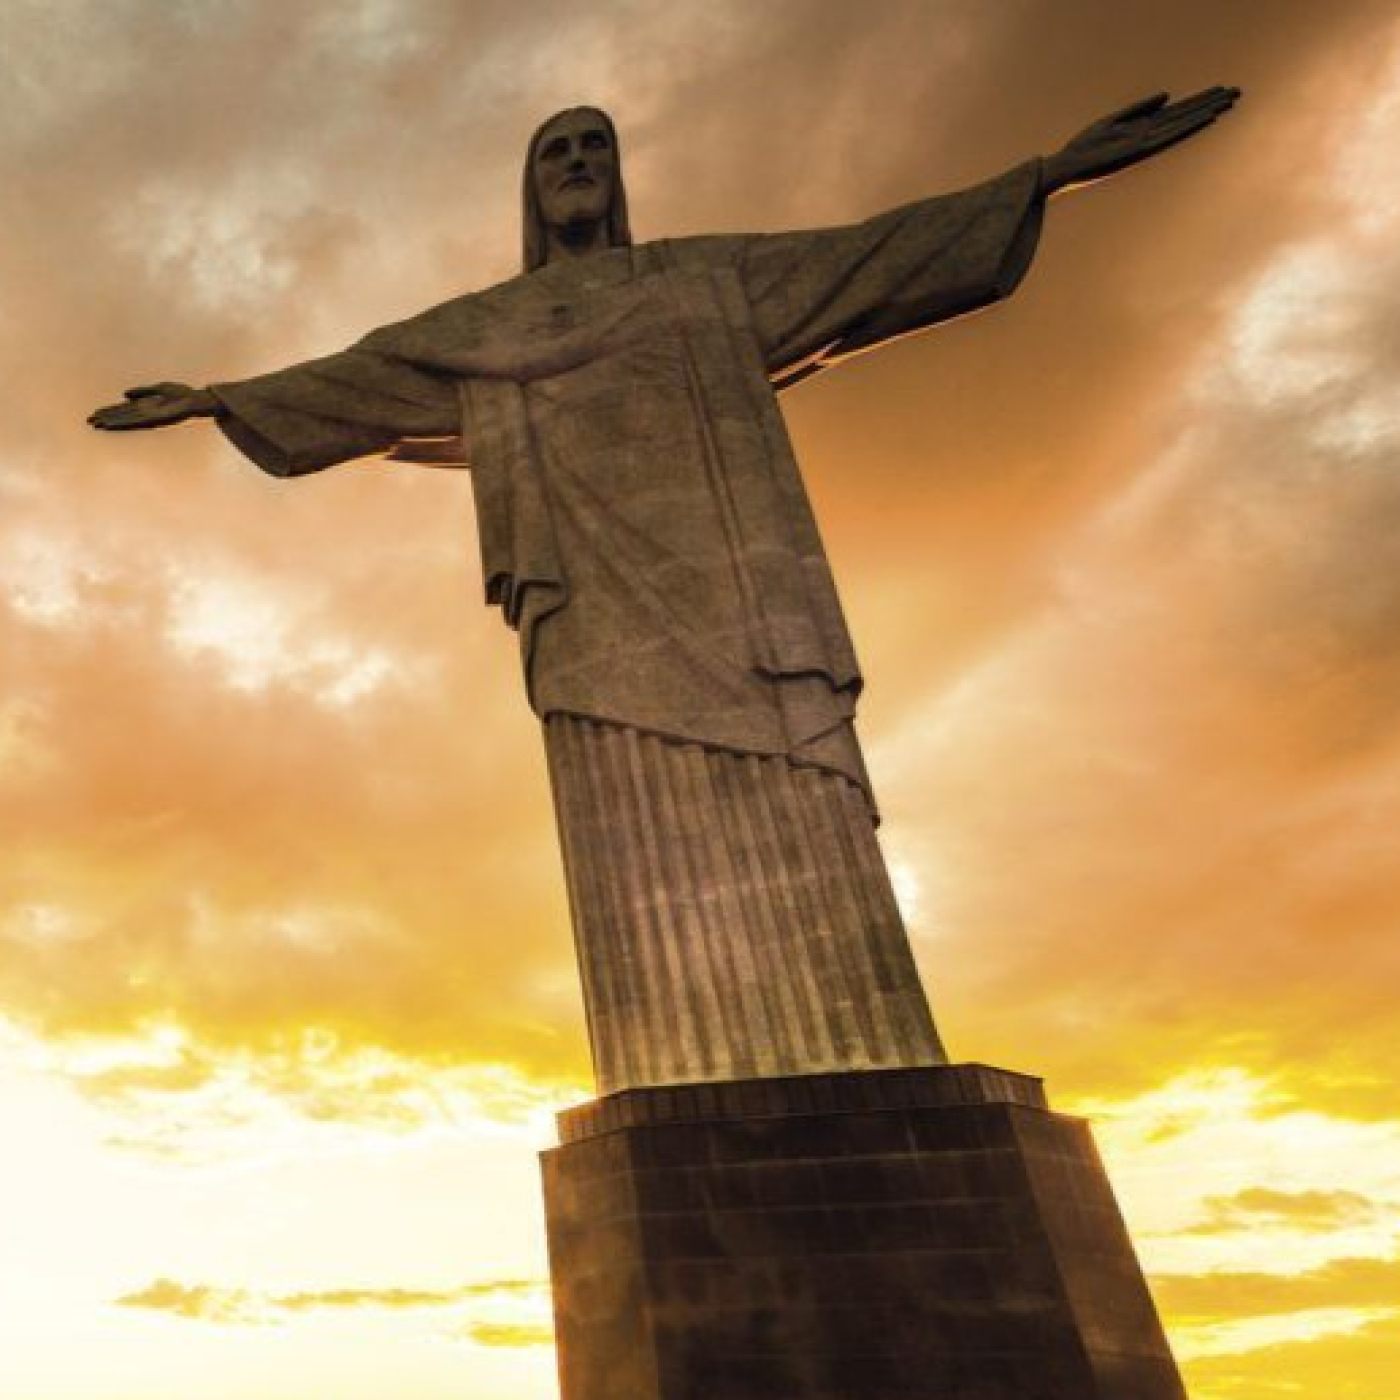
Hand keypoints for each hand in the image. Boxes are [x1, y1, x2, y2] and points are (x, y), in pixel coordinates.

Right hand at [87, 382, 219, 431]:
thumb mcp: (160, 389)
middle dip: (107, 418)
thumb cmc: (183, 394)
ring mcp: (150, 417)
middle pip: (123, 416)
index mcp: (147, 406)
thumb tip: (125, 395)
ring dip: (112, 422)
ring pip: (126, 420)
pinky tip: (114, 423)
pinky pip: (136, 422)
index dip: (111, 411)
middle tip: (90, 421)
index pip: (125, 410)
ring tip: (97, 424)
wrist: (197, 399)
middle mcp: (147, 413)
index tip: (97, 413)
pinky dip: (124, 422)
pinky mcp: (155, 419)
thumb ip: (143, 392)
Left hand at [1042, 87, 1240, 194]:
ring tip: (1227, 101)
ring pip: (1180, 124)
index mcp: (1143, 128)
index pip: (1176, 111)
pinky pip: (1166, 137)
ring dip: (1204, 112)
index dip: (1199, 100)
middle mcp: (1148, 136)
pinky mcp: (1136, 151)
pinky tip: (1202, 120)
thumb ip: (1138, 109)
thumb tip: (1166, 95)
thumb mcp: (1111, 122)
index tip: (1221, 90)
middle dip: (1209, 103)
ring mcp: (1144, 143)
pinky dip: (1185, 128)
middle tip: (1237, 92)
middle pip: (1184, 115)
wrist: (1065, 168)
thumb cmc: (1085, 148)